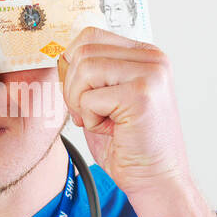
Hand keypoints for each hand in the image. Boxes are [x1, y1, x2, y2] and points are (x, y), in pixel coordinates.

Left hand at [57, 27, 190, 198]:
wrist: (156, 180)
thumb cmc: (129, 145)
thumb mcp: (107, 99)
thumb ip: (91, 73)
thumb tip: (60, 56)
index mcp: (145, 55)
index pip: (89, 36)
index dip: (72, 66)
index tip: (82, 95)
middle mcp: (152, 58)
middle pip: (82, 51)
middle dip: (73, 87)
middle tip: (90, 114)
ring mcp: (150, 74)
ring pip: (84, 70)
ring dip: (82, 103)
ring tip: (104, 122)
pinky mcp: (142, 94)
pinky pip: (90, 97)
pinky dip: (92, 120)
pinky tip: (114, 131)